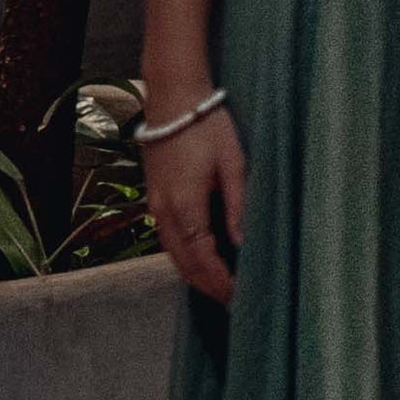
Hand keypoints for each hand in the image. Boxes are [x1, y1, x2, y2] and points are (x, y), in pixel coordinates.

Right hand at [148, 97, 244, 303]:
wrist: (173, 97)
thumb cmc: (207, 126)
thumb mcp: (233, 163)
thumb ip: (237, 205)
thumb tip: (243, 243)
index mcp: (185, 206)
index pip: (202, 259)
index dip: (220, 283)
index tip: (238, 299)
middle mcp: (165, 211)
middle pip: (183, 264)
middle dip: (207, 286)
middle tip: (232, 302)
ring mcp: (156, 205)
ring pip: (173, 254)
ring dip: (195, 273)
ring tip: (221, 285)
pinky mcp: (155, 197)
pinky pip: (169, 238)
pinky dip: (185, 255)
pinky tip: (203, 258)